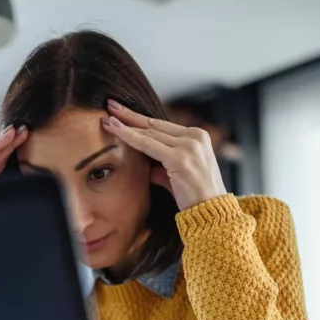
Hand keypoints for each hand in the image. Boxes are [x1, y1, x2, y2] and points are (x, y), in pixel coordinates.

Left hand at [102, 100, 227, 210]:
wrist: (211, 213)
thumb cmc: (194, 196)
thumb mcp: (177, 175)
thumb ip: (162, 166)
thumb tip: (147, 165)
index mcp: (197, 136)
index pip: (162, 126)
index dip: (140, 119)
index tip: (122, 113)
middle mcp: (194, 137)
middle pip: (154, 124)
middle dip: (130, 116)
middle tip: (111, 106)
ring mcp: (189, 146)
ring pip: (149, 133)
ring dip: (126, 125)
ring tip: (107, 120)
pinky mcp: (180, 158)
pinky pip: (148, 145)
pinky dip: (130, 137)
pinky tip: (116, 131)